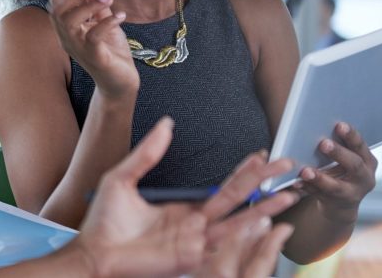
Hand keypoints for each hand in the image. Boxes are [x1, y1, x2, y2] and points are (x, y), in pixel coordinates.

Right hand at [47, 0, 136, 97]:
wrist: (122, 82)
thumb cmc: (110, 51)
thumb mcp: (104, 19)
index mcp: (68, 28)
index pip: (55, 3)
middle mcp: (68, 38)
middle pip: (57, 10)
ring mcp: (79, 49)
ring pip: (70, 22)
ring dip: (88, 5)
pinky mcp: (94, 58)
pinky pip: (93, 37)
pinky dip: (106, 23)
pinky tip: (121, 16)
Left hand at [72, 118, 300, 277]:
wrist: (92, 252)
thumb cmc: (103, 222)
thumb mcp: (123, 178)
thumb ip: (147, 153)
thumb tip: (166, 123)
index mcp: (183, 208)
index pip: (222, 188)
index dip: (244, 171)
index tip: (263, 154)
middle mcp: (195, 225)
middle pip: (237, 200)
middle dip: (263, 182)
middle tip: (288, 165)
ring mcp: (195, 242)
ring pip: (238, 222)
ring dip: (264, 207)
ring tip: (289, 193)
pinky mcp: (189, 257)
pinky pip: (221, 244)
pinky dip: (244, 232)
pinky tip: (263, 219)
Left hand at [296, 122, 377, 221]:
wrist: (343, 202)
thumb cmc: (343, 169)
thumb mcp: (348, 158)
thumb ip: (341, 146)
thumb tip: (318, 124)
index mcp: (368, 161)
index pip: (360, 146)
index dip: (351, 135)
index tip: (339, 125)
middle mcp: (364, 178)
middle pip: (354, 165)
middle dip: (338, 153)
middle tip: (323, 143)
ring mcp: (351, 193)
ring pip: (335, 186)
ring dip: (319, 178)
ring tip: (305, 171)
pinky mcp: (335, 203)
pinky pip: (318, 195)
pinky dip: (307, 188)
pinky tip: (296, 183)